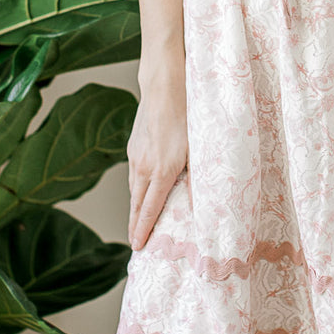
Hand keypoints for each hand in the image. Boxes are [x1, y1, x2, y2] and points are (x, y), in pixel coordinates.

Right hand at [128, 61, 190, 250]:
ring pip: (134, 188)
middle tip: (135, 244)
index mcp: (162, 171)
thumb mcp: (199, 150)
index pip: (149, 209)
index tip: (138, 247)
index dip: (143, 230)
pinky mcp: (134, 145)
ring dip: (135, 207)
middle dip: (135, 225)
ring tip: (137, 223)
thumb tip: (200, 207)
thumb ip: (198, 180)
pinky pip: (134, 174)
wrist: (164, 86)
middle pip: (136, 204)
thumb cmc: (188, 115)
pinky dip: (137, 188)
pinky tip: (142, 190)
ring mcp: (136, 155)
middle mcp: (144, 166)